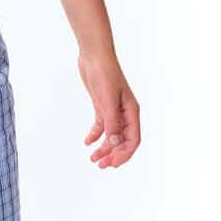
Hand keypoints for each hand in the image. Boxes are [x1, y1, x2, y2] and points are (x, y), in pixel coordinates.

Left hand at [76, 52, 139, 167]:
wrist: (94, 55)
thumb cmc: (104, 73)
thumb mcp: (107, 99)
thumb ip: (112, 122)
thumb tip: (115, 143)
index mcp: (131, 112)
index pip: (133, 140)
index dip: (124, 154)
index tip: (112, 164)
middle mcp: (124, 112)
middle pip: (122, 140)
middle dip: (112, 154)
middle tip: (100, 165)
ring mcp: (113, 109)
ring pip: (111, 134)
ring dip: (103, 147)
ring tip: (92, 158)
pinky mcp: (102, 105)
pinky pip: (101, 124)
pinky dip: (95, 134)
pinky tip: (87, 142)